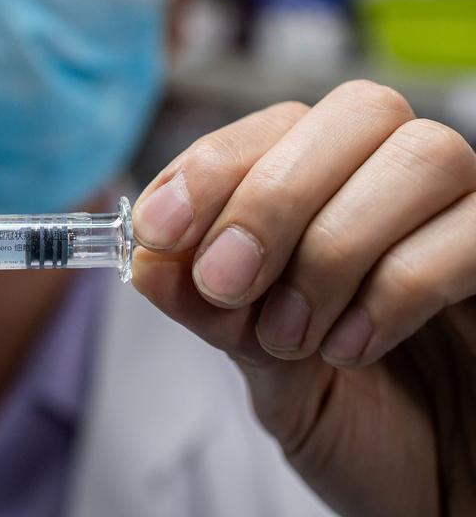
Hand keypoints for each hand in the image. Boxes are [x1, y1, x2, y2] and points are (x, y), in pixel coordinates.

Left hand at [129, 80, 475, 515]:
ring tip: (290, 334)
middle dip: (274, 194)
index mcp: (332, 192)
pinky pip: (474, 231)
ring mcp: (466, 218)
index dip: (212, 166)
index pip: (276, 125)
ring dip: (334, 245)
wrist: (436, 493)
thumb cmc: (356, 424)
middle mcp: (402, 185)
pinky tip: (353, 349)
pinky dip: (398, 286)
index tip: (159, 230)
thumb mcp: (260, 371)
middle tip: (226, 282)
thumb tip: (146, 258)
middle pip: (358, 110)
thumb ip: (208, 311)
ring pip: (422, 155)